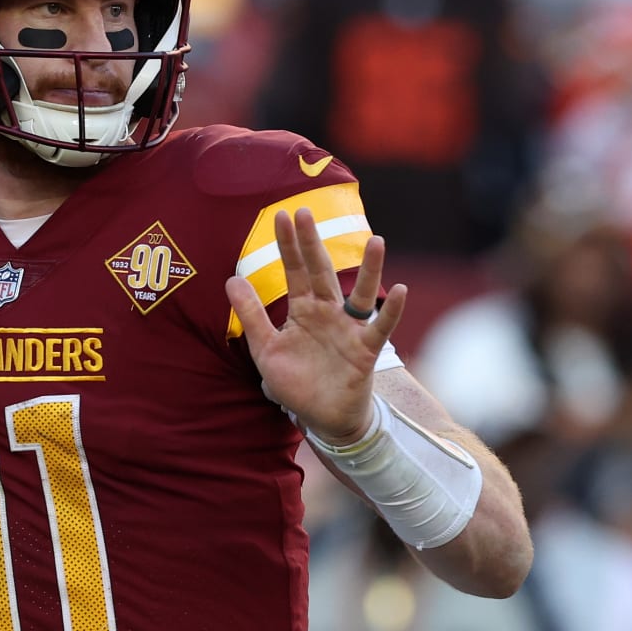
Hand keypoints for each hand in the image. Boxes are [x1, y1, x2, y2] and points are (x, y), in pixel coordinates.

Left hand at [226, 210, 406, 445]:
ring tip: (376, 241)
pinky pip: (381, 327)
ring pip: (362, 293)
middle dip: (312, 244)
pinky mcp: (365, 350)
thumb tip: (231, 279)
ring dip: (370, 269)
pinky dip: (392, 310)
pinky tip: (400, 290)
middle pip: (321, 272)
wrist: (322, 418)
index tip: (280, 216)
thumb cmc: (297, 383)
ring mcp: (349, 329)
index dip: (287, 245)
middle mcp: (328, 312)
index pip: (294, 271)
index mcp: (303, 310)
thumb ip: (251, 315)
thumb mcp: (266, 349)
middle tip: (304, 212)